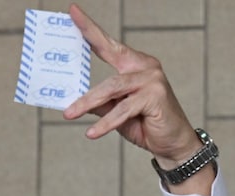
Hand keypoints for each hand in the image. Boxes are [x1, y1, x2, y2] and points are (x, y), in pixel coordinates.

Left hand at [63, 3, 199, 169]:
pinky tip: (92, 132)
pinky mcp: (155, 96)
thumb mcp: (116, 112)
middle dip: (82, 73)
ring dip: (88, 102)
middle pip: (107, 65)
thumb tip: (72, 101)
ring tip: (70, 114)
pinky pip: (123, 109)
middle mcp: (145, 66)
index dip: (90, 29)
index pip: (108, 44)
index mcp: (135, 64)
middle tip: (61, 87)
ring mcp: (152, 79)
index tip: (73, 13)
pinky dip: (106, 122)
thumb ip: (99, 102)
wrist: (173, 143)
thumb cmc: (146, 123)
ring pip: (112, 87)